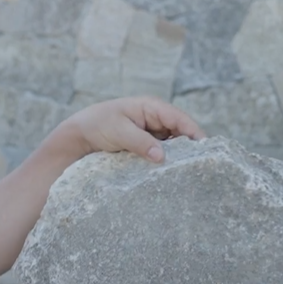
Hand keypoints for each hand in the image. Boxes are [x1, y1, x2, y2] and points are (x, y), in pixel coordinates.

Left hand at [67, 96, 205, 162]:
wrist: (77, 136)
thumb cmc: (97, 125)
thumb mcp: (119, 131)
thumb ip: (141, 142)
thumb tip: (162, 157)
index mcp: (151, 107)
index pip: (180, 119)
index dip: (195, 133)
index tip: (205, 151)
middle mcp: (155, 120)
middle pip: (181, 134)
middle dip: (189, 149)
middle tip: (198, 168)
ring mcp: (151, 135)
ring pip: (173, 147)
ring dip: (178, 159)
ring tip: (187, 175)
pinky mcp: (145, 148)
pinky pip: (161, 155)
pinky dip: (166, 164)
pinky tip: (170, 176)